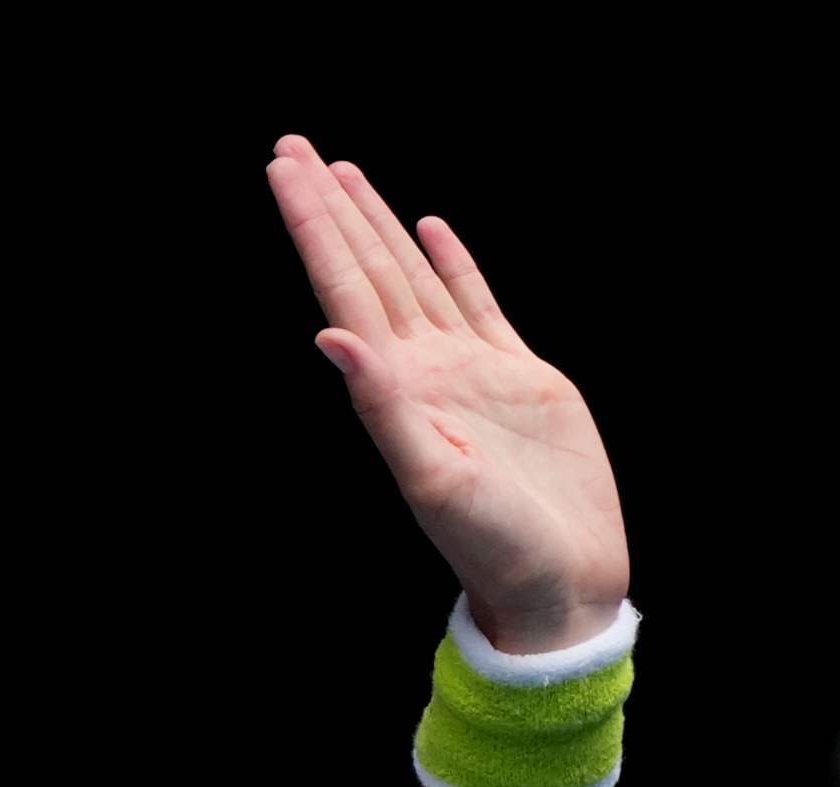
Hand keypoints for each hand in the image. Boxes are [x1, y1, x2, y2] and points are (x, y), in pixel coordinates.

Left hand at [265, 138, 628, 655]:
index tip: (282, 169)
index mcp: (396, 388)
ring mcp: (469, 371)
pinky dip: (452, 262)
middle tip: (292, 147)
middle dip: (330, 207)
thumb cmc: (494, 547)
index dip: (313, 226)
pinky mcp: (518, 379)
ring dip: (378, 225)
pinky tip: (431, 228)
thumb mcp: (433, 478)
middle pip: (367, 268)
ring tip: (346, 173)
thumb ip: (382, 407)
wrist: (557, 584)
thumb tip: (328, 337)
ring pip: (412, 275)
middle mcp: (424, 370)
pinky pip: (476, 302)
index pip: (342, 287)